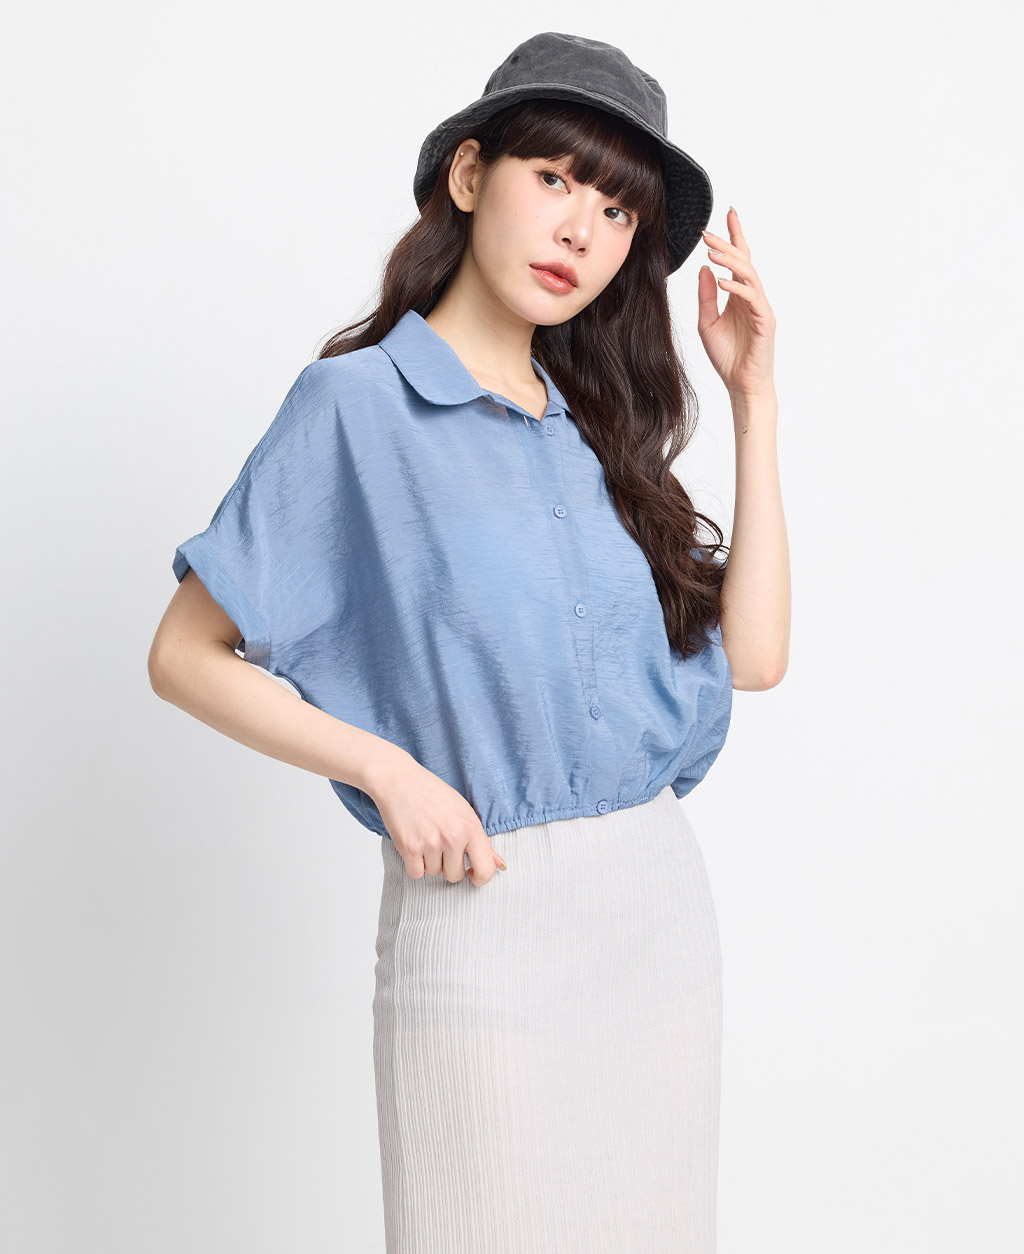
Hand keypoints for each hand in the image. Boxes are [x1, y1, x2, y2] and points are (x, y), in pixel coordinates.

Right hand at [368, 753, 506, 886]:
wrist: (399, 780)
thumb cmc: (432, 793)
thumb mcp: (464, 811)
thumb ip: (482, 841)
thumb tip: (499, 864)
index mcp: (470, 827)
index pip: (486, 870)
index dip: (480, 878)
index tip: (472, 874)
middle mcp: (453, 836)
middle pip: (455, 876)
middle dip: (448, 866)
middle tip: (440, 845)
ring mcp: (431, 843)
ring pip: (434, 873)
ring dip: (429, 862)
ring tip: (425, 837)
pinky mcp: (409, 847)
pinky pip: (416, 873)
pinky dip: (413, 864)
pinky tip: (414, 844)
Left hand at [696, 206, 776, 400]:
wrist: (741, 384)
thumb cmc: (727, 356)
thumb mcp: (707, 323)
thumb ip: (706, 297)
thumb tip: (703, 270)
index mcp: (739, 295)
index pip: (739, 260)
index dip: (735, 237)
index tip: (729, 214)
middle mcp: (752, 297)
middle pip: (744, 262)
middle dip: (727, 245)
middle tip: (707, 234)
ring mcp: (760, 307)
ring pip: (749, 276)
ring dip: (730, 262)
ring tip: (712, 253)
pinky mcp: (765, 321)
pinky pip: (752, 298)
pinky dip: (737, 288)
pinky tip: (721, 282)